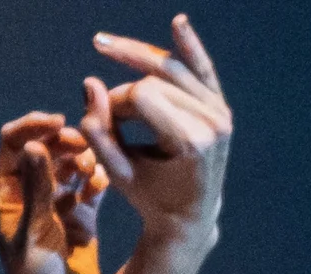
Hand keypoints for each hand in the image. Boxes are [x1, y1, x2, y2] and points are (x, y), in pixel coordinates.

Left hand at [0, 112, 108, 273]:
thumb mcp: (35, 227)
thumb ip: (37, 186)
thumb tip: (33, 145)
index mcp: (5, 193)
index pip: (13, 144)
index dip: (33, 127)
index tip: (58, 122)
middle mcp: (28, 194)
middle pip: (45, 148)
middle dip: (64, 141)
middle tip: (83, 144)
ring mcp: (55, 203)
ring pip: (70, 163)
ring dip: (82, 158)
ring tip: (91, 169)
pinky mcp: (80, 215)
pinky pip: (90, 185)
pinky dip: (97, 179)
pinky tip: (100, 184)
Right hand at [82, 15, 231, 245]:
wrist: (190, 215)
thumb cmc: (150, 198)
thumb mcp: (119, 173)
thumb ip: (100, 133)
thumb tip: (89, 82)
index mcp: (192, 140)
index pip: (142, 96)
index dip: (113, 103)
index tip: (98, 122)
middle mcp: (213, 121)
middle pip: (155, 80)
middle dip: (123, 92)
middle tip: (102, 108)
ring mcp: (220, 112)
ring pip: (172, 69)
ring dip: (137, 58)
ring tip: (104, 44)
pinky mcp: (220, 106)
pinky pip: (202, 68)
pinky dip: (188, 44)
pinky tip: (178, 22)